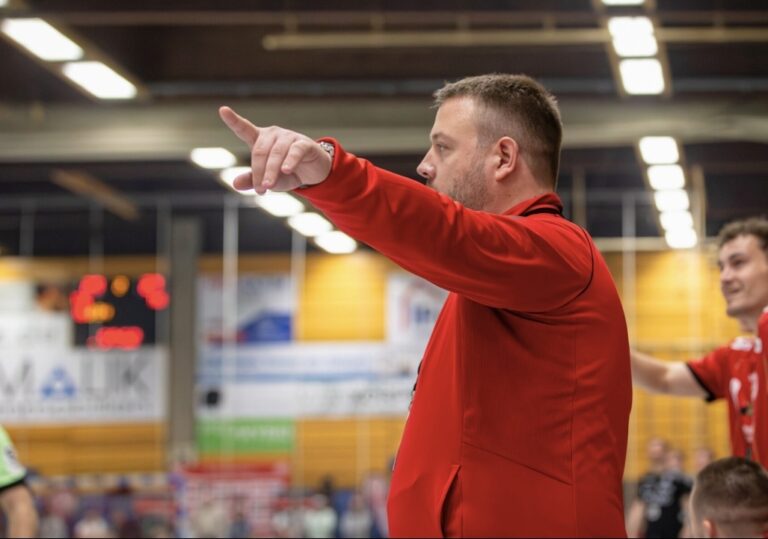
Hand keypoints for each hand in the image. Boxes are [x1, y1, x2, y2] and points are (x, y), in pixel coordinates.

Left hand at [218, 106, 332, 193]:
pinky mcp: (304, 143)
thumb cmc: (287, 173)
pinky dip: (290, 161)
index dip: (233, 120)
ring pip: (276, 153)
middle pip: (259, 151)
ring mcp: (289, 137)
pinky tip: (286, 170)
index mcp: (260, 140)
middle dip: (258, 172)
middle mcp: (273, 135)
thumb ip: (252, 180)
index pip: (244, 129)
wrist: (313, 173)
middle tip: (260, 190)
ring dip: (271, 172)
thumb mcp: (268, 179)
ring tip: (269, 187)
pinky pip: (295, 151)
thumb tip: (235, 184)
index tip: (223, 110)